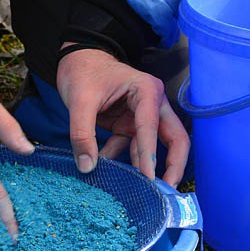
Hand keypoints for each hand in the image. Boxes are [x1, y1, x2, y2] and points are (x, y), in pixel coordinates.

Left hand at [56, 47, 189, 187]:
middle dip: (173, 165)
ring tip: (136, 191)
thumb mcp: (79, 101)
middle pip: (174, 138)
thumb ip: (82, 133)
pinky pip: (131, 147)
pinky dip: (121, 160)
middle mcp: (151, 104)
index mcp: (146, 90)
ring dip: (143, 166)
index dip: (151, 153)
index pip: (151, 126)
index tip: (149, 178)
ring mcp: (142, 116)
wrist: (75, 59)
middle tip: (167, 191)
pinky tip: (106, 170)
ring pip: (154, 146)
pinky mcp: (129, 125)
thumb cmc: (82, 71)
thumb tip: (87, 166)